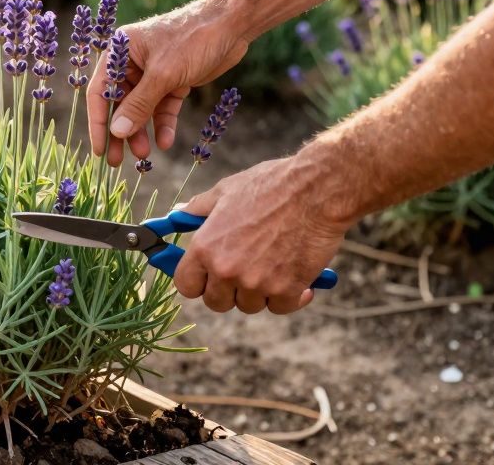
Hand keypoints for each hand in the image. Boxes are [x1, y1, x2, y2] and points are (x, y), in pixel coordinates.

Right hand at [87, 0, 247, 165]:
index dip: (99, 123)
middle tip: (117, 162)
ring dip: (142, 132)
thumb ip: (138, 105)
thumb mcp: (163, 75)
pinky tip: (166, 142)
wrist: (232, 24)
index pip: (100, 91)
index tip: (100, 150)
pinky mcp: (173, 81)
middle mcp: (131, 62)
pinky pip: (163, 107)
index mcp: (119, 52)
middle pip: (120, 103)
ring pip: (141, 109)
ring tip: (144, 156)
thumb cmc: (192, 39)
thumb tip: (117, 133)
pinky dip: (163, 124)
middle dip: (121, 132)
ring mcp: (153, 73)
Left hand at [173, 155, 352, 313]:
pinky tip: (296, 276)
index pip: (186, 286)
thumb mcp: (225, 191)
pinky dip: (289, 296)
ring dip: (260, 292)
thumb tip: (177, 214)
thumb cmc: (271, 185)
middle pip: (216, 302)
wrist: (317, 189)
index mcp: (205, 247)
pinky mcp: (287, 290)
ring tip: (273, 264)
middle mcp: (227, 269)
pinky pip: (281, 307)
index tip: (207, 278)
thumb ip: (197, 208)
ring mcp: (257, 282)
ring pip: (250, 306)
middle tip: (244, 270)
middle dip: (228, 291)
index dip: (196, 283)